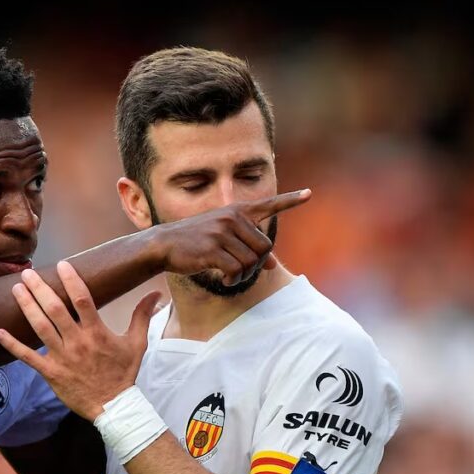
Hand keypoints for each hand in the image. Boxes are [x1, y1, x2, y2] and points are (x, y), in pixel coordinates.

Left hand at [0, 261, 162, 420]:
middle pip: (55, 310)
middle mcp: (78, 342)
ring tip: (16, 289)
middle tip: (27, 273)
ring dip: (27, 307)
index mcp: (97, 332)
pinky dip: (12, 345)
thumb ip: (142, 316)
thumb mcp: (137, 344)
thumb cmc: (124, 373)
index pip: (83, 300)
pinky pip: (28, 357)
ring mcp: (62, 357)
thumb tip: (156, 294)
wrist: (114, 407)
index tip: (62, 264)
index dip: (71, 280)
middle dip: (40, 289)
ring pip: (40, 328)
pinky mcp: (50, 372)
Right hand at [151, 189, 310, 284]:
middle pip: (265, 247)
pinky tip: (224, 280)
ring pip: (252, 262)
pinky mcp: (213, 249)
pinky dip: (234, 280)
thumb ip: (247, 248)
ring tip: (231, 276)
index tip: (309, 194)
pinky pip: (237, 270)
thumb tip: (271, 266)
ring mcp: (222, 232)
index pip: (268, 205)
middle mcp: (232, 218)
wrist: (164, 245)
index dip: (290, 200)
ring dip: (244, 275)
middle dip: (257, 265)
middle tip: (242, 271)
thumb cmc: (195, 243)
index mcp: (236, 212)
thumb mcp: (222, 239)